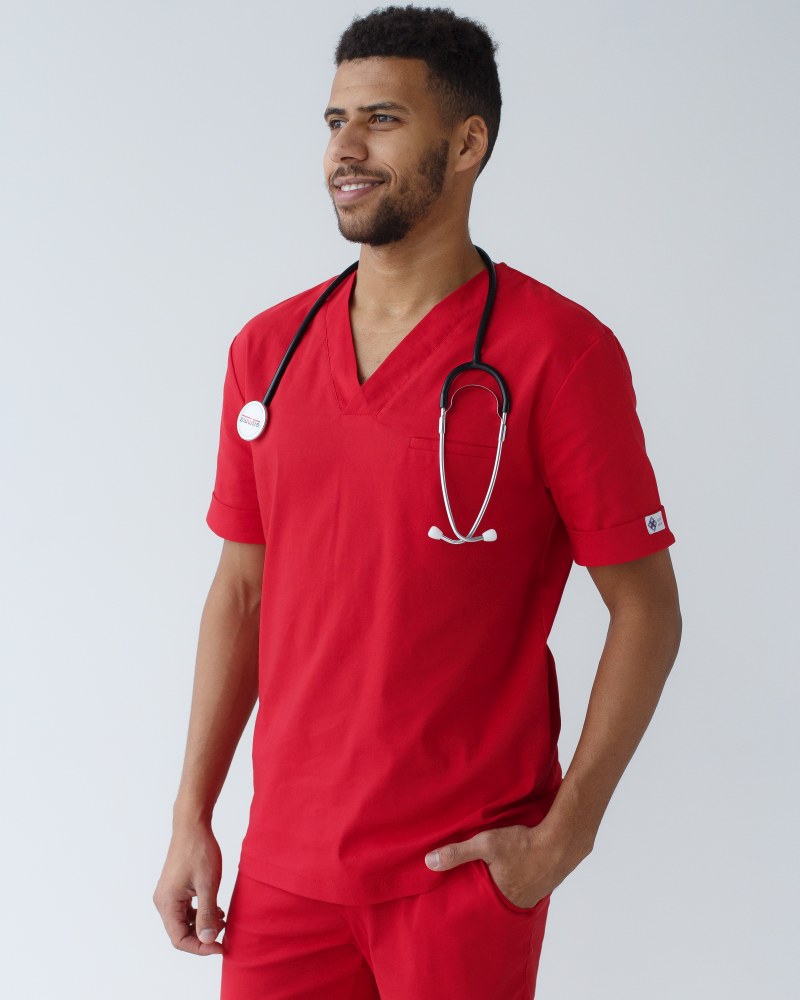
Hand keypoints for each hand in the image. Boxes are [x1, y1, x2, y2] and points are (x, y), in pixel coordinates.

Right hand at [152, 822, 225, 954]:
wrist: (192, 826)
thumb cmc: (200, 851)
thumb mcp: (208, 884)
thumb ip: (207, 913)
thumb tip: (208, 940)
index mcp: (167, 903)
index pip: (179, 939)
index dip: (200, 947)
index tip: (221, 946)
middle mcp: (163, 902)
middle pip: (180, 933)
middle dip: (202, 937)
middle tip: (225, 933)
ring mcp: (167, 895)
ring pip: (183, 922)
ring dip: (202, 925)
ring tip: (223, 919)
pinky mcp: (174, 889)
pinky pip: (185, 910)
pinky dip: (200, 913)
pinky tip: (216, 909)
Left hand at [424, 821, 590, 908]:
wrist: (563, 840)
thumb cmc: (523, 844)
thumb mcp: (486, 844)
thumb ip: (458, 853)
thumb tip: (429, 862)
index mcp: (501, 898)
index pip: (480, 908)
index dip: (471, 906)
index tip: (459, 907)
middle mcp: (519, 902)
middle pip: (497, 904)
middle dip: (487, 901)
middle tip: (476, 896)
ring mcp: (534, 895)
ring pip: (513, 896)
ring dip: (504, 890)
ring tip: (495, 884)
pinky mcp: (545, 884)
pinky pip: (528, 887)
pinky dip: (520, 882)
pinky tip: (518, 872)